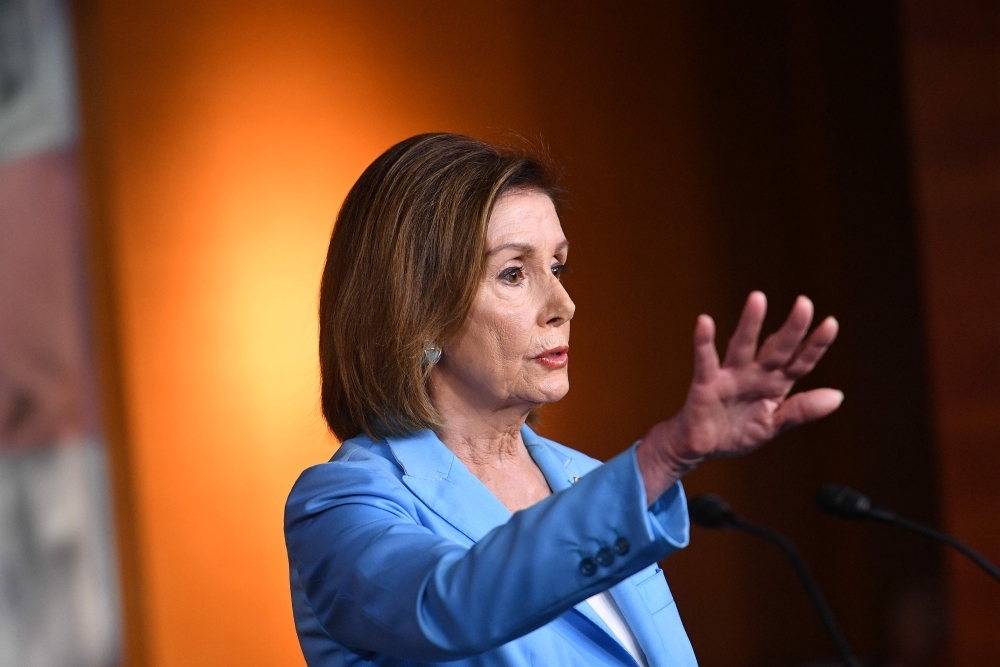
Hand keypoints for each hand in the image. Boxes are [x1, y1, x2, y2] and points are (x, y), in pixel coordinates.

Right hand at [636, 291, 841, 504]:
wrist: (702, 447)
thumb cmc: (737, 432)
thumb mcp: (772, 425)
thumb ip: (801, 410)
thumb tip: (838, 396)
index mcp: (775, 385)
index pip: (800, 362)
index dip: (815, 345)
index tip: (831, 323)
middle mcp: (755, 374)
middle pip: (777, 349)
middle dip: (791, 329)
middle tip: (804, 303)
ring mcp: (730, 376)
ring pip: (742, 346)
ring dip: (750, 324)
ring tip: (758, 298)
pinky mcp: (706, 383)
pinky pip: (705, 360)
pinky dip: (704, 342)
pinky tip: (705, 321)